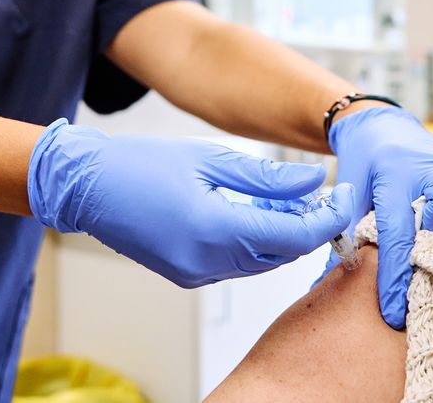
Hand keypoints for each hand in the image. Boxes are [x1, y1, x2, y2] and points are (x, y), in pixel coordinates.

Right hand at [27, 119, 352, 287]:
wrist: (86, 185)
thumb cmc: (141, 163)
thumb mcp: (211, 158)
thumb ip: (268, 176)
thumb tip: (315, 181)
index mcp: (214, 230)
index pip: (294, 235)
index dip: (328, 217)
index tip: (346, 195)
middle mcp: (207, 262)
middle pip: (283, 254)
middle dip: (310, 225)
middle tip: (324, 192)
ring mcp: (196, 274)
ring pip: (262, 262)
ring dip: (284, 233)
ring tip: (289, 195)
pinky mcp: (188, 275)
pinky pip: (237, 263)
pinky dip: (256, 240)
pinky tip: (258, 209)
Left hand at [329, 106, 432, 327]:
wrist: (378, 126)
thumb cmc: (363, 168)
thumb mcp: (347, 197)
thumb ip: (343, 239)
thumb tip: (327, 286)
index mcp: (390, 175)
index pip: (396, 231)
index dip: (396, 275)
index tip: (394, 312)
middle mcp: (427, 163)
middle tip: (431, 244)